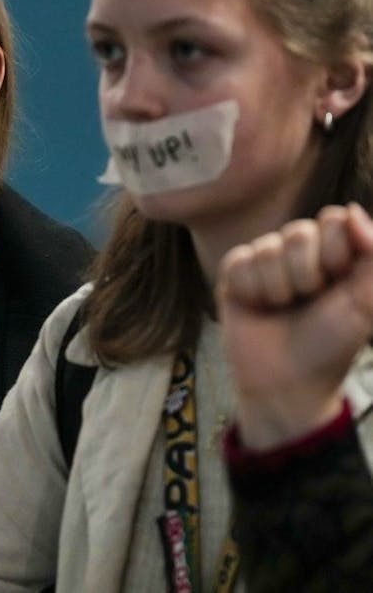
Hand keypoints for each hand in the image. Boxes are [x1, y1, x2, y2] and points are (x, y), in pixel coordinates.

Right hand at [217, 203, 372, 449]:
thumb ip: (372, 255)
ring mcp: (265, 262)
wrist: (286, 382)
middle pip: (298, 232)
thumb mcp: (363, 301)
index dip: (334, 250)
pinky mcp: (234, 275)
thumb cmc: (330, 344)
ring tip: (281, 309)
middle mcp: (299, 253)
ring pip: (267, 248)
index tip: (336, 282)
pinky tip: (256, 307)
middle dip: (305, 274)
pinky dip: (250, 290)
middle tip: (307, 301)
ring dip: (278, 288)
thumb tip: (351, 210)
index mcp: (335, 253)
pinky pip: (239, 261)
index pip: (333, 219)